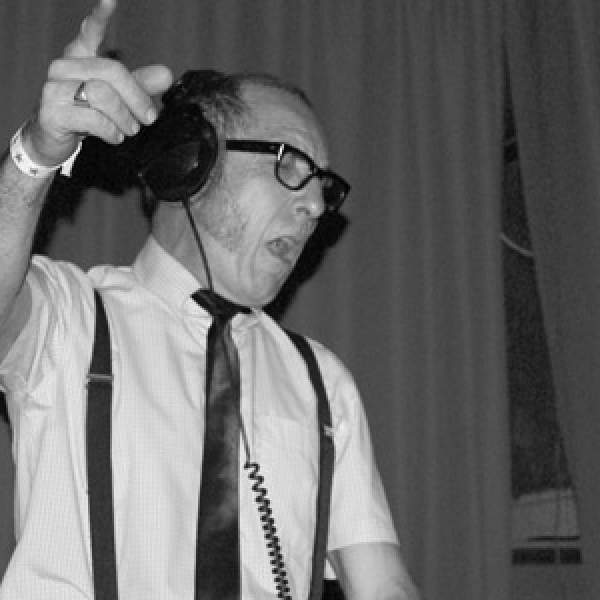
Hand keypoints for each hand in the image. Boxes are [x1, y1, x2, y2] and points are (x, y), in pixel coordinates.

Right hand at [24, 0, 172, 165]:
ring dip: (125, 118)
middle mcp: (64, 67)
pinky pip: (94, 119)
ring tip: (129, 129)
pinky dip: (112, 131)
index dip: (101, 16)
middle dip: (137, 98)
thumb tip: (166, 75)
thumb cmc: (86, 114)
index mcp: (81, 57)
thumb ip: (140, 86)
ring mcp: (54, 87)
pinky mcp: (52, 111)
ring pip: (103, 96)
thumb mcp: (118, 100)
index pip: (91, 32)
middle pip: (112, 72)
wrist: (52, 140)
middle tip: (149, 118)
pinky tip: (114, 136)